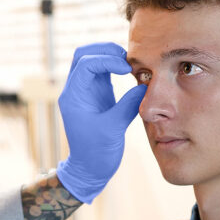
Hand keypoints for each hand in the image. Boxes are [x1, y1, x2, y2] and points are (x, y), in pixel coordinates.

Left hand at [56, 42, 146, 202]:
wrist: (90, 169)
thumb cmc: (96, 152)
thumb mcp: (113, 129)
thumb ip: (128, 105)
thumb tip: (146, 85)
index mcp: (73, 96)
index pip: (85, 64)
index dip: (106, 60)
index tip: (126, 69)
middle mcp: (76, 90)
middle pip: (83, 54)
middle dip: (105, 50)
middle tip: (128, 59)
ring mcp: (86, 91)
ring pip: (92, 60)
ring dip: (110, 56)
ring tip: (131, 64)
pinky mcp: (97, 94)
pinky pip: (102, 71)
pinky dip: (115, 66)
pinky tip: (130, 72)